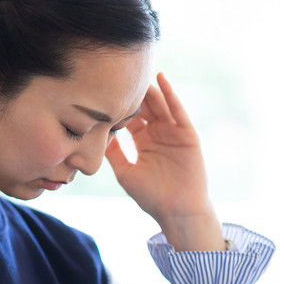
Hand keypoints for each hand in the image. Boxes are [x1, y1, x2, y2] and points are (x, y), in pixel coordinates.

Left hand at [105, 73, 223, 250]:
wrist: (177, 212)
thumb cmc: (151, 196)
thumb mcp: (125, 172)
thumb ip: (113, 153)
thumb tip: (95, 135)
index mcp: (143, 141)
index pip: (130, 116)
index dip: (119, 104)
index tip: (104, 88)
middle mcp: (158, 133)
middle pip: (145, 106)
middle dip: (134, 92)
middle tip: (120, 73)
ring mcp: (174, 132)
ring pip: (160, 104)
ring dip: (150, 88)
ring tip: (138, 71)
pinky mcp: (188, 134)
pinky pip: (178, 111)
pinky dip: (171, 95)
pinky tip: (162, 79)